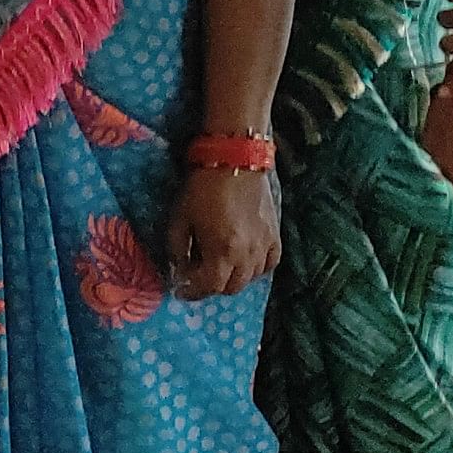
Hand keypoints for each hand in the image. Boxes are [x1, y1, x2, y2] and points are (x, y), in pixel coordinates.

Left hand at [164, 167, 281, 298]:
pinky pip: (268, 265)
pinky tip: (243, 261)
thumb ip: (177, 249)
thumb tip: (179, 268)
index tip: (180, 290)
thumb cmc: (201, 188)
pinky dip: (255, 269)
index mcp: (222, 252)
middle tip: (196, 277)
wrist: (234, 161)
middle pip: (231, 288)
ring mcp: (265, 247)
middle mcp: (248, 256)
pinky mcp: (276, 236)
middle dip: (210, 287)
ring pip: (251, 280)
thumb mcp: (179, 218)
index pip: (209, 287)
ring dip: (232, 279)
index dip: (192, 292)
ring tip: (217, 268)